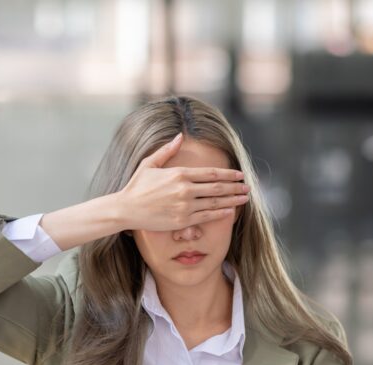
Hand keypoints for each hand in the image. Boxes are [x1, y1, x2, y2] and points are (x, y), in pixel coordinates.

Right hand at [114, 132, 250, 232]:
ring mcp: (184, 206)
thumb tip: (180, 136)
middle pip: (217, 187)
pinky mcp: (182, 220)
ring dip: (232, 200)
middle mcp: (185, 189)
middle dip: (235, 187)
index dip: (229, 174)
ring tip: (244, 199)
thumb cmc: (136, 186)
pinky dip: (220, 213)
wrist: (125, 209)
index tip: (240, 175)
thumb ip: (167, 150)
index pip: (211, 173)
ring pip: (215, 202)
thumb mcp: (149, 164)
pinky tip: (230, 211)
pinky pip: (206, 217)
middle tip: (247, 187)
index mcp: (179, 173)